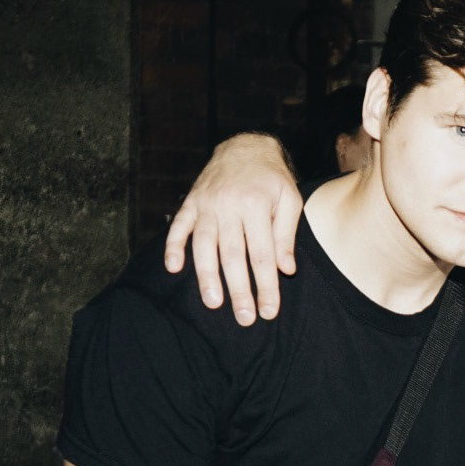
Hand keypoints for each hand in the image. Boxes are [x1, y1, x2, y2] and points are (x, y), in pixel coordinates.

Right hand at [163, 134, 303, 324]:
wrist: (245, 147)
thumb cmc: (272, 179)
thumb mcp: (290, 200)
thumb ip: (286, 235)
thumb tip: (286, 270)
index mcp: (257, 205)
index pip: (263, 255)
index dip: (266, 285)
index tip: (269, 311)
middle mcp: (229, 206)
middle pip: (233, 256)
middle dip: (239, 290)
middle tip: (245, 318)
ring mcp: (207, 204)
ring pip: (204, 245)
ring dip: (207, 276)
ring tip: (213, 302)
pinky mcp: (191, 202)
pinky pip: (179, 227)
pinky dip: (174, 247)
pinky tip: (174, 269)